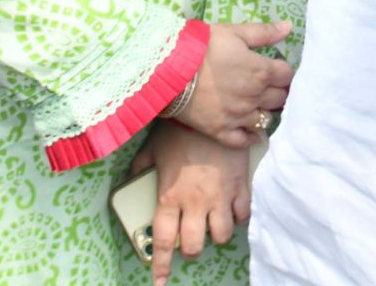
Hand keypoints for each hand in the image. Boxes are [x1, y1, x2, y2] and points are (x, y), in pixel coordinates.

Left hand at [130, 120, 249, 278]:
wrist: (212, 108)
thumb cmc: (179, 128)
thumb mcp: (153, 147)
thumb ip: (141, 167)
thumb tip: (131, 177)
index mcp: (170, 197)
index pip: (164, 242)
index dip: (160, 266)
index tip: (159, 282)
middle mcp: (195, 203)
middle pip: (195, 246)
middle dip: (191, 249)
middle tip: (190, 239)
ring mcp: (220, 196)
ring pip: (222, 235)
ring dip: (216, 234)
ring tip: (212, 223)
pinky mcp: (240, 186)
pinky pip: (243, 215)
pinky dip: (237, 217)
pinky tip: (231, 209)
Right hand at [171, 22, 291, 148]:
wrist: (169, 69)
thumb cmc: (202, 46)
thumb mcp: (234, 32)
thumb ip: (264, 33)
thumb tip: (289, 28)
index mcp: (261, 72)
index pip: (288, 76)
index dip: (285, 72)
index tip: (279, 70)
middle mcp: (255, 97)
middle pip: (280, 99)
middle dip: (279, 91)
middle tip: (272, 87)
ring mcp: (239, 117)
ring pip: (266, 120)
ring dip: (266, 112)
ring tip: (260, 106)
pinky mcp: (221, 131)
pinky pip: (244, 141)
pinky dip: (250, 137)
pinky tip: (250, 132)